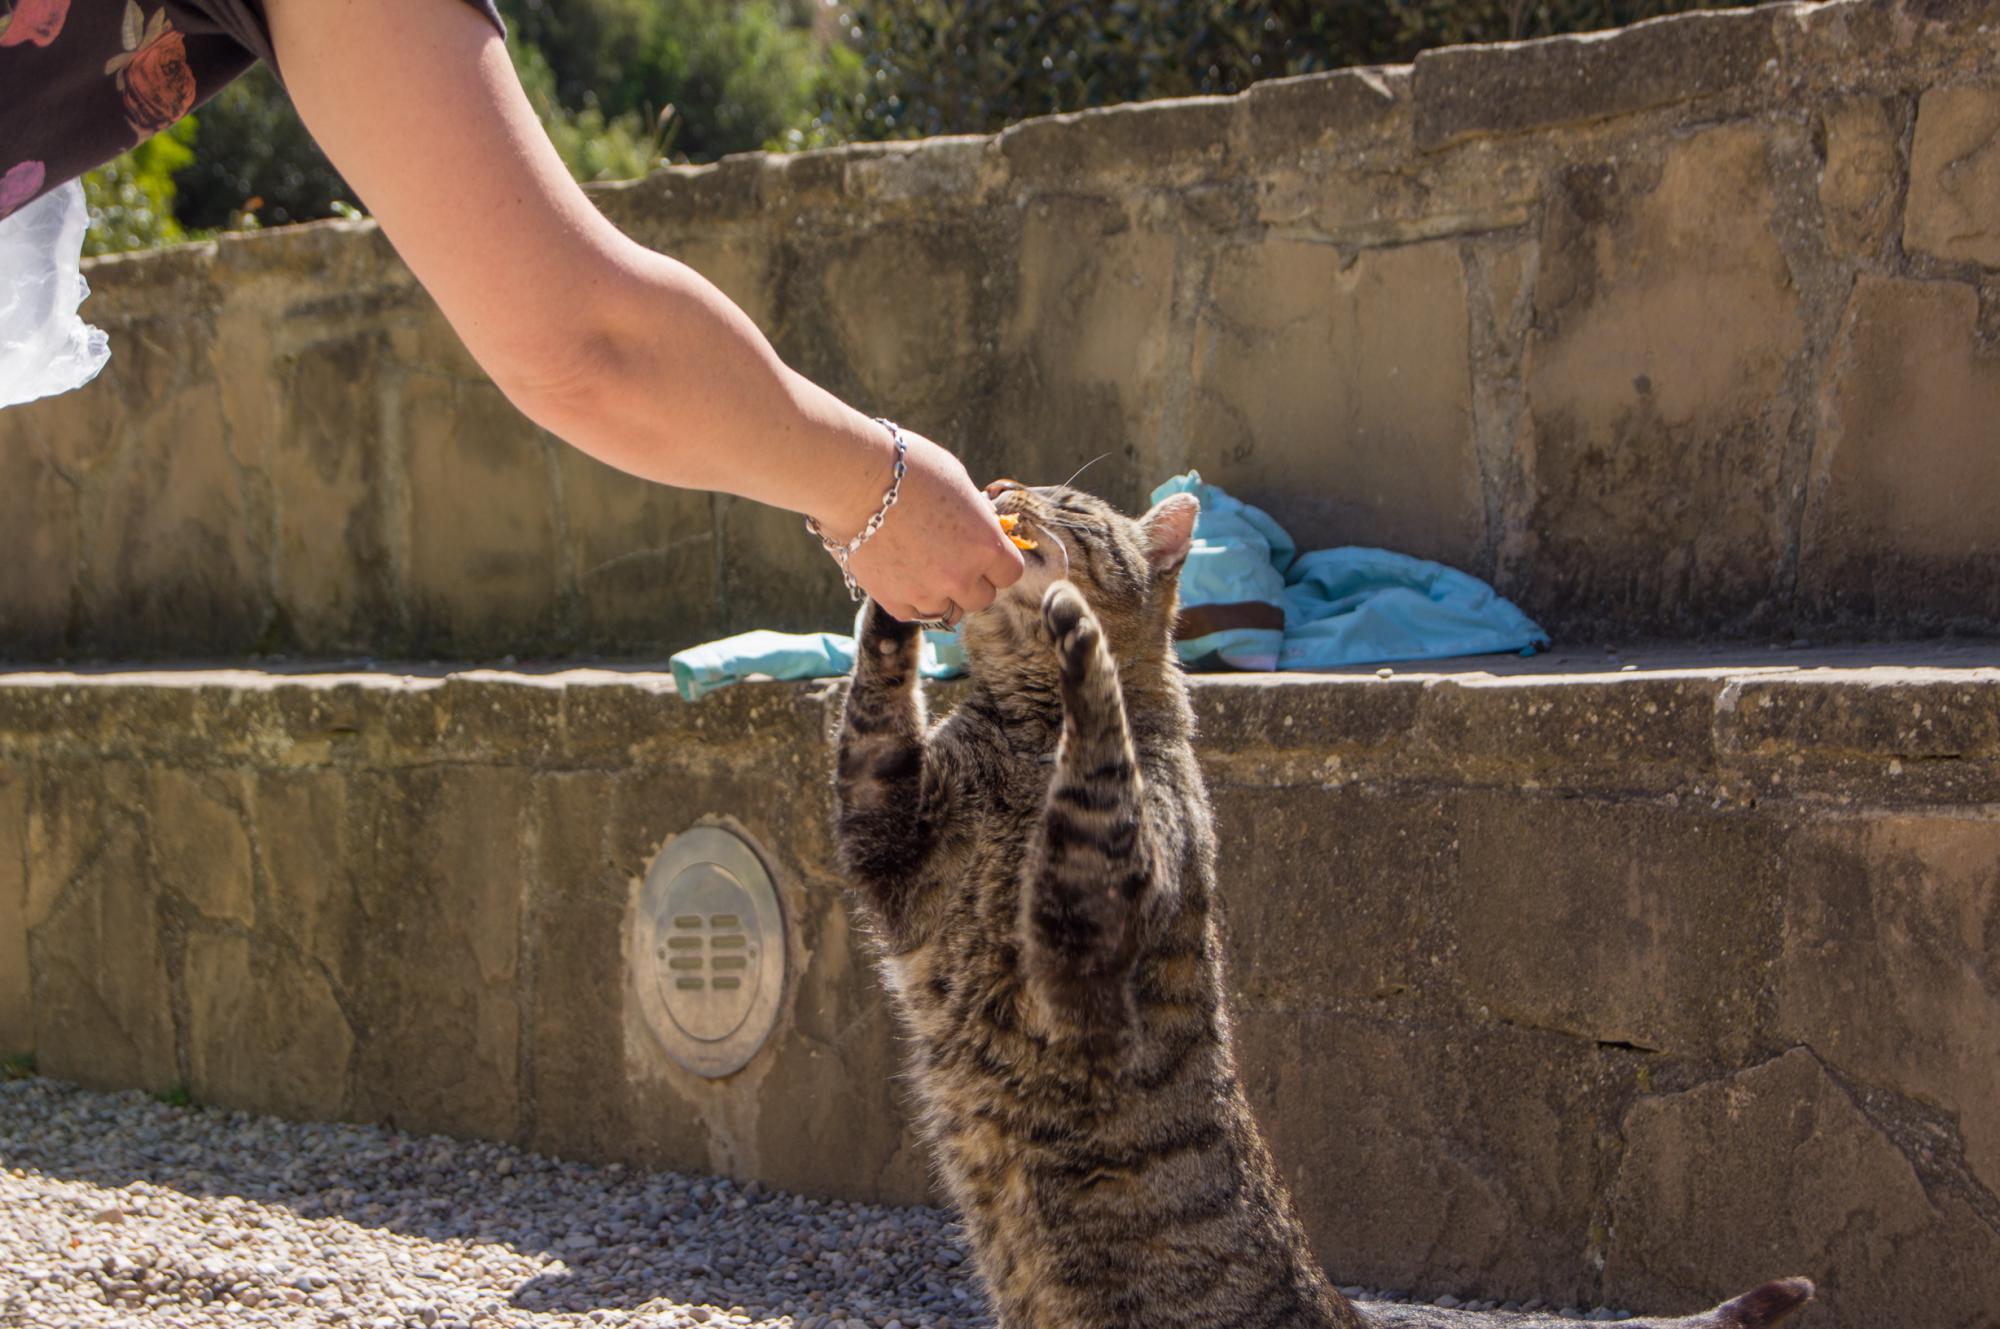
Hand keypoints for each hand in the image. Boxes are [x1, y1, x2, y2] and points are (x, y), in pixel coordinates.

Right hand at [827, 431, 1024, 624]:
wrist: (854, 479)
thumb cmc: (910, 469)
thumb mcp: (959, 484)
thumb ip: (976, 518)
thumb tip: (984, 530)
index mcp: (986, 545)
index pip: (1009, 574)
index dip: (997, 563)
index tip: (984, 553)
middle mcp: (961, 576)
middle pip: (981, 598)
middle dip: (971, 581)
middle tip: (951, 559)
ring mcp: (926, 592)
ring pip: (948, 610)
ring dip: (942, 594)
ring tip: (924, 567)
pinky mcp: (893, 600)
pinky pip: (913, 612)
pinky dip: (911, 598)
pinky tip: (901, 573)